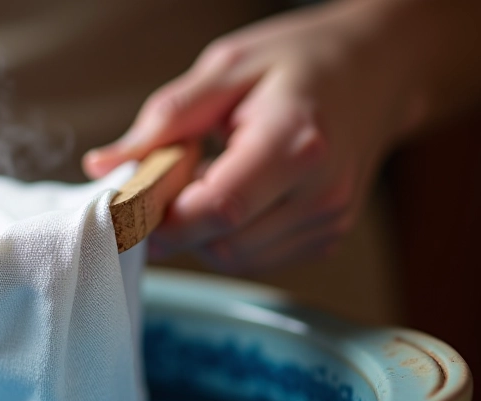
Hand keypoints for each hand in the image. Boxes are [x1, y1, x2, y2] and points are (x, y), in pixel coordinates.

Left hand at [84, 1, 417, 272]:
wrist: (377, 68)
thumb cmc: (301, 60)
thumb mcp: (226, 67)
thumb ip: (164, 120)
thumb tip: (103, 165)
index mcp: (296, 142)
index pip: (217, 208)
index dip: (163, 218)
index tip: (130, 202)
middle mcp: (321, 191)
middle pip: (222, 243)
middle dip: (177, 224)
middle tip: (167, 181)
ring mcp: (329, 220)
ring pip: (234, 258)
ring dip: (201, 233)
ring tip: (206, 179)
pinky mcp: (327, 237)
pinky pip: (256, 258)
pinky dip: (228, 237)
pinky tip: (234, 194)